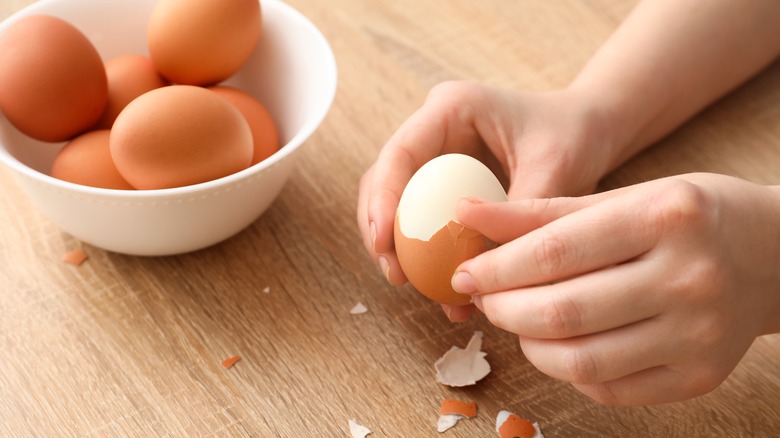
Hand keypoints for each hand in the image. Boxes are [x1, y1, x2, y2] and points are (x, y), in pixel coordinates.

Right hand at [357, 81, 617, 320]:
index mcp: (452, 108)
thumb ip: (517, 210)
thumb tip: (482, 264)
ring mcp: (435, 156)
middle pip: (384, 178)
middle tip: (395, 274)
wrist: (589, 132)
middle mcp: (434, 130)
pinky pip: (420, 218)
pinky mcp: (443, 183)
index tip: (385, 243)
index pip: (401, 152)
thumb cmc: (574, 136)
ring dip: (395, 244)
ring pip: (395, 201)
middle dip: (380, 228)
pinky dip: (423, 252)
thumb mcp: (554, 168)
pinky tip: (438, 286)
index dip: (383, 198)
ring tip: (407, 283)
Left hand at [451, 173, 779, 404]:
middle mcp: (689, 277)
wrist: (776, 256)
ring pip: (581, 360)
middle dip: (504, 309)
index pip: (555, 252)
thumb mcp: (623, 197)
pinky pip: (609, 387)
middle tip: (484, 297)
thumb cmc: (689, 217)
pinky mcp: (701, 376)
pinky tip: (558, 344)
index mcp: (667, 217)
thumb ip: (542, 212)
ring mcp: (700, 334)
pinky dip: (567, 370)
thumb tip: (466, 214)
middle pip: (564, 311)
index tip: (464, 272)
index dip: (496, 268)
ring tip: (517, 320)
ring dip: (529, 344)